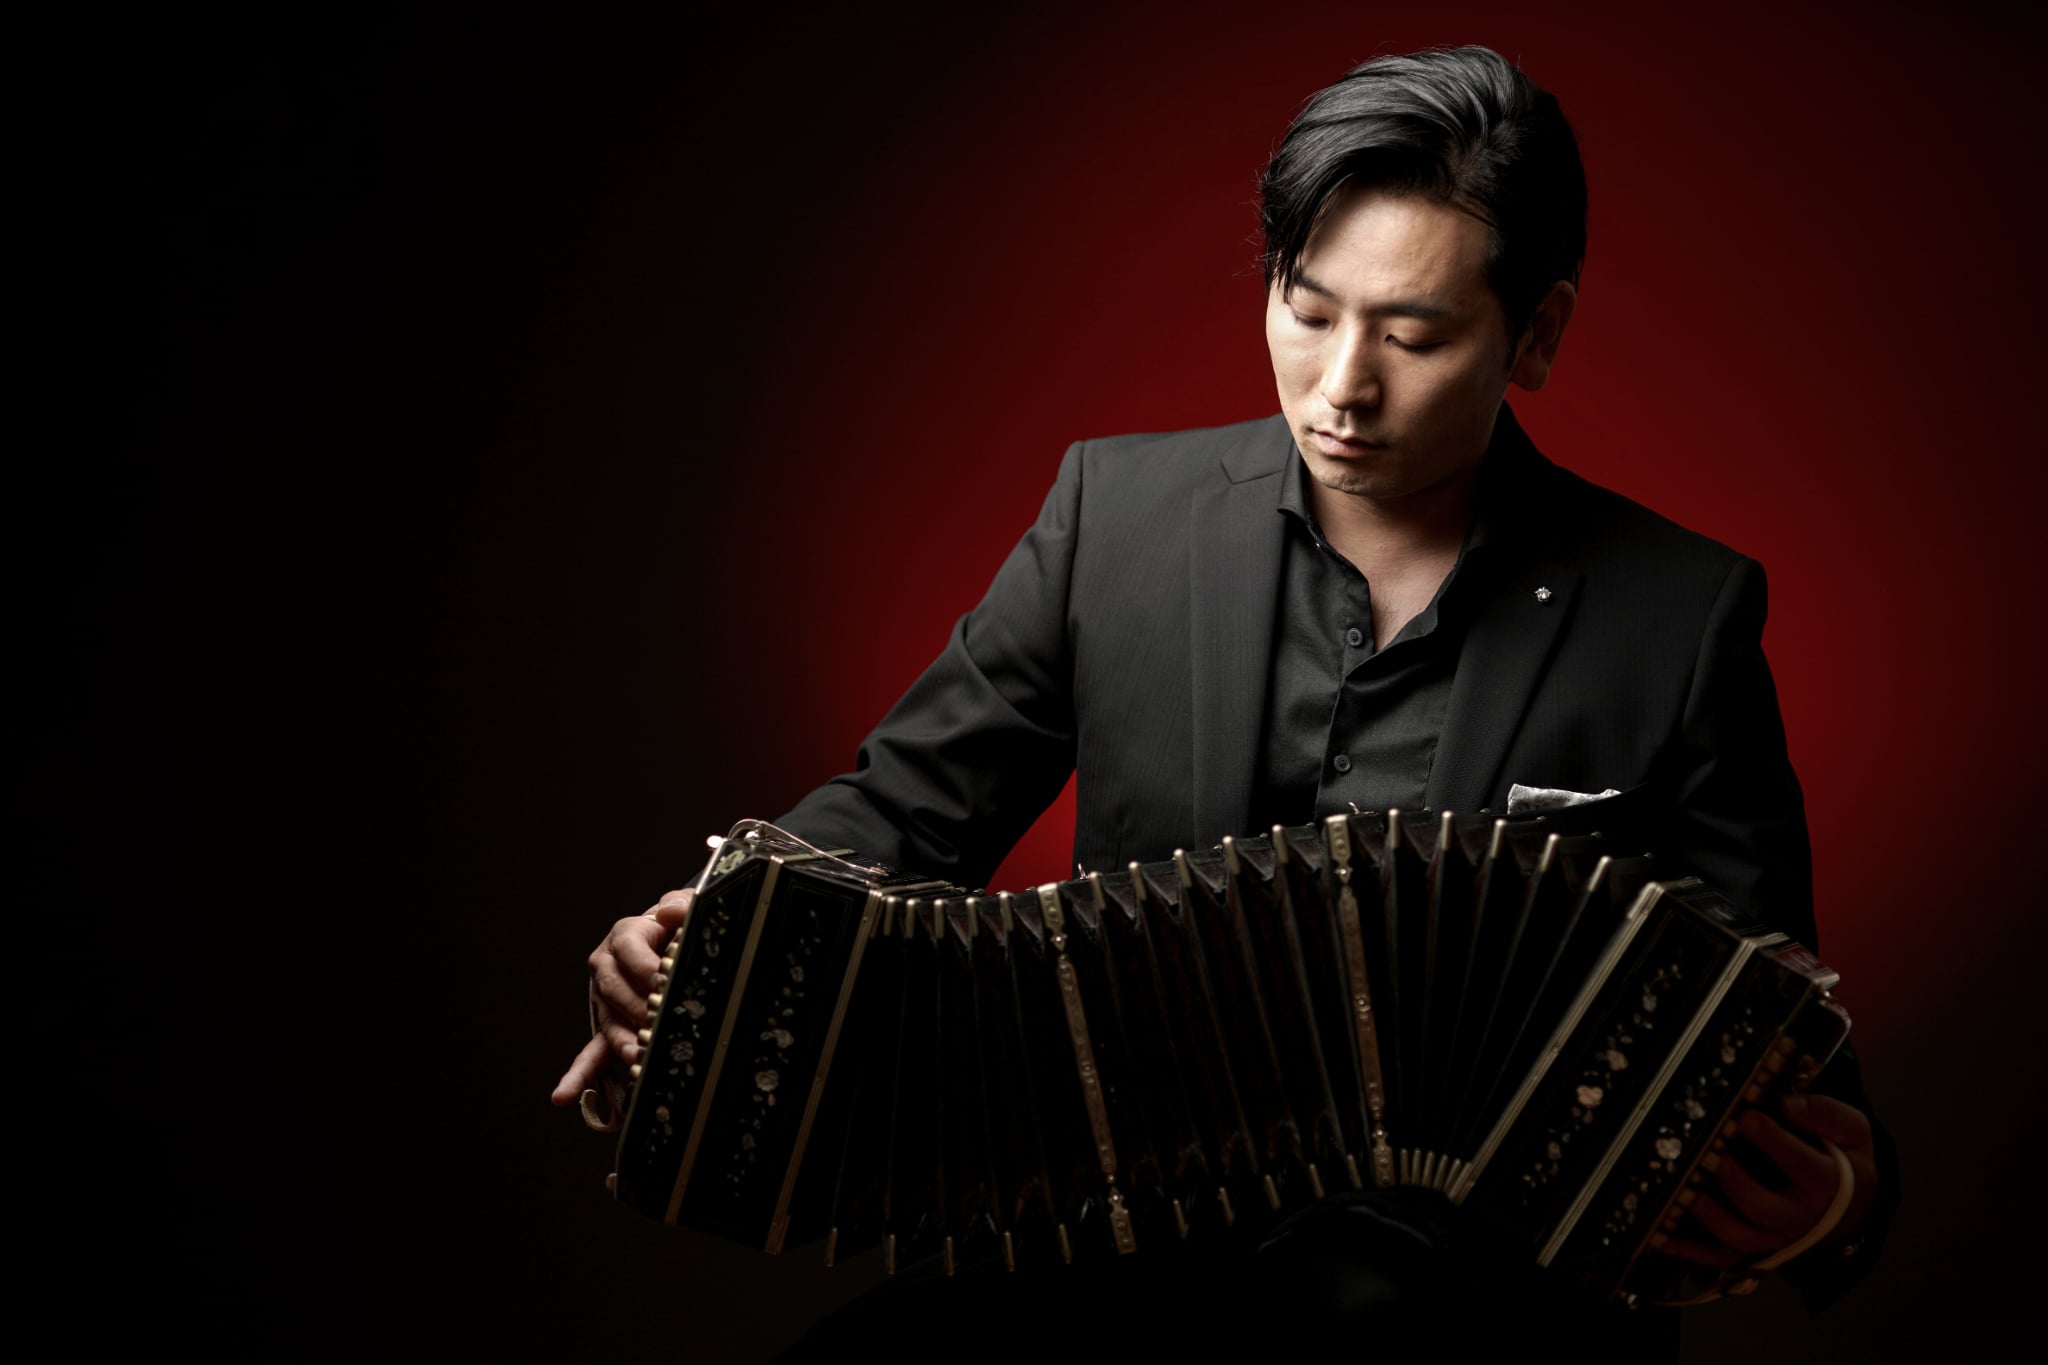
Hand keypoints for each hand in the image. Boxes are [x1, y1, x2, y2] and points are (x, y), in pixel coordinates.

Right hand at [549, 889, 694, 1105]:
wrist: (673, 941)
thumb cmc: (679, 926)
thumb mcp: (685, 907)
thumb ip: (681, 905)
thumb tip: (671, 910)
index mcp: (625, 936)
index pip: (630, 949)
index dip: (645, 965)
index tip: (664, 979)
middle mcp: (607, 968)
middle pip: (615, 989)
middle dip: (636, 1007)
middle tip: (656, 1021)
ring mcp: (605, 1000)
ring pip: (606, 1021)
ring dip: (619, 1040)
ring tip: (633, 1054)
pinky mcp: (608, 1025)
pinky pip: (591, 1052)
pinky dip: (579, 1075)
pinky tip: (564, 1095)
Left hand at [1659, 1092, 1879, 1270]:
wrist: (1850, 1206)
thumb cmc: (1843, 1160)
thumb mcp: (1852, 1131)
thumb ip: (1825, 1113)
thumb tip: (1786, 1103)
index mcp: (1828, 1185)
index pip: (1801, 1165)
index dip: (1773, 1141)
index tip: (1747, 1116)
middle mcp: (1799, 1218)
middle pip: (1764, 1209)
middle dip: (1734, 1182)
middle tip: (1712, 1155)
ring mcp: (1774, 1239)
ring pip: (1738, 1238)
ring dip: (1707, 1216)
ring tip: (1683, 1190)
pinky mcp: (1752, 1251)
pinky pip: (1719, 1258)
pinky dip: (1690, 1251)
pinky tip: (1661, 1235)